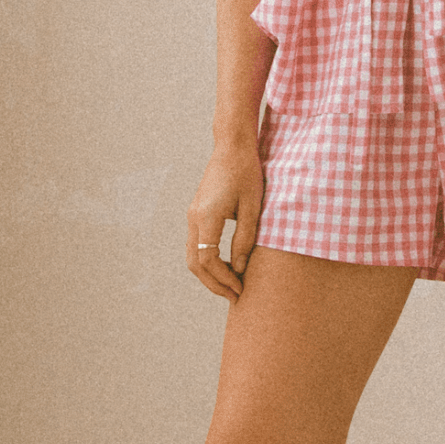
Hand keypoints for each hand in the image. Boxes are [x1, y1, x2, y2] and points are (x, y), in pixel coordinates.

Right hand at [186, 138, 263, 299]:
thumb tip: (241, 268)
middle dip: (213, 283)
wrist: (232, 147)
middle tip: (235, 296)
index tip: (241, 289)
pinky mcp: (197, 213)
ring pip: (192, 256)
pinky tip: (228, 267)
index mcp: (207, 217)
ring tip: (231, 286)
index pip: (208, 260)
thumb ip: (244, 239)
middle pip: (194, 263)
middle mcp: (194, 218)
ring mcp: (192, 215)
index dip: (223, 279)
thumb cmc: (246, 173)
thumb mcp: (252, 207)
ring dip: (209, 275)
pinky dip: (208, 262)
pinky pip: (196, 245)